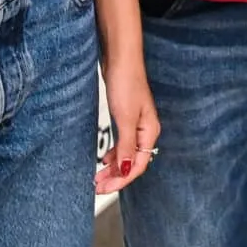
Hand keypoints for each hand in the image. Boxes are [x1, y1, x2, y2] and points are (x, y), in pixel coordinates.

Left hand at [94, 55, 159, 195]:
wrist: (121, 59)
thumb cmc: (127, 82)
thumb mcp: (125, 118)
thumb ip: (127, 146)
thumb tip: (128, 170)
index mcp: (149, 132)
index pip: (139, 165)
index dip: (121, 179)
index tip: (104, 188)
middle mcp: (145, 131)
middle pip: (133, 162)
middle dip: (115, 176)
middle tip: (97, 186)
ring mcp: (136, 125)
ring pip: (126, 154)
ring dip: (113, 167)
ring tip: (97, 177)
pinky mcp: (127, 118)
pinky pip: (122, 144)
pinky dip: (113, 154)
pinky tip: (104, 158)